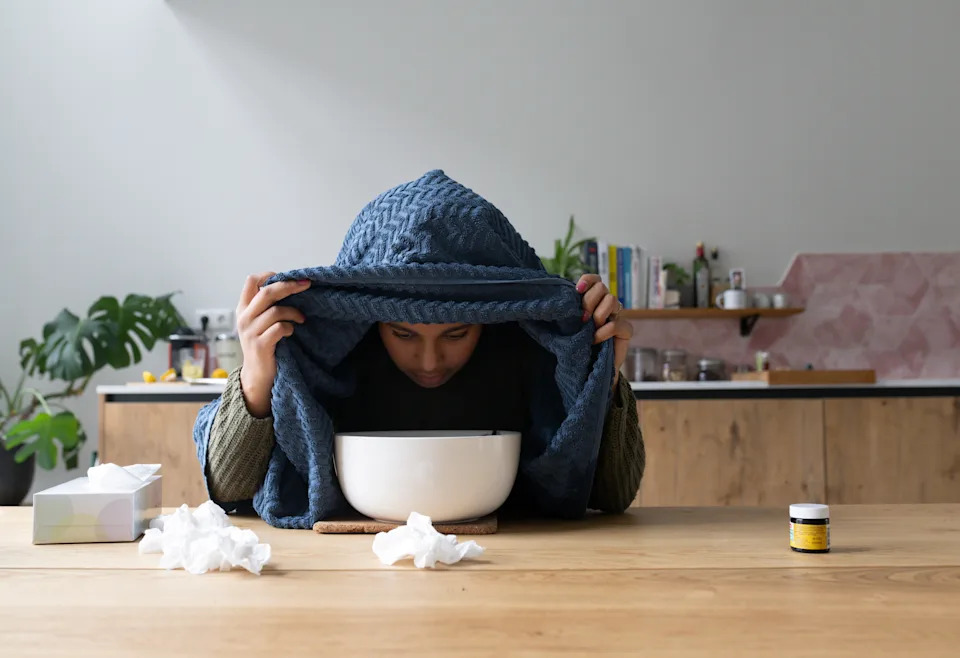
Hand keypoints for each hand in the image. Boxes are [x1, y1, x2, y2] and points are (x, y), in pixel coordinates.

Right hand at [236, 272, 309, 416]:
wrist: (257, 375)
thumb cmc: (264, 345)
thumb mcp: (260, 323)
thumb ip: (267, 306)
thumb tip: (291, 286)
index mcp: (244, 309)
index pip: (251, 281)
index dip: (269, 275)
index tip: (287, 276)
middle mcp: (244, 318)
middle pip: (267, 292)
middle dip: (289, 285)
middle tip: (306, 284)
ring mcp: (251, 332)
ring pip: (275, 311)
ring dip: (294, 312)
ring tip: (302, 318)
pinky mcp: (260, 345)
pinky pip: (280, 328)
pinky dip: (290, 327)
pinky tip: (292, 332)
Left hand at [576, 274, 632, 386]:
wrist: (590, 369)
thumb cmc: (578, 345)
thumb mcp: (570, 325)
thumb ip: (571, 311)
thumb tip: (562, 298)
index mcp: (593, 300)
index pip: (595, 280)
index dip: (588, 280)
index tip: (577, 290)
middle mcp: (606, 305)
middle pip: (602, 287)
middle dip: (589, 301)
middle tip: (582, 318)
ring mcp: (617, 316)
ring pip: (611, 300)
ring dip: (598, 315)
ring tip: (589, 329)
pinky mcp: (626, 331)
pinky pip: (616, 324)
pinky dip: (603, 332)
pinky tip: (595, 340)